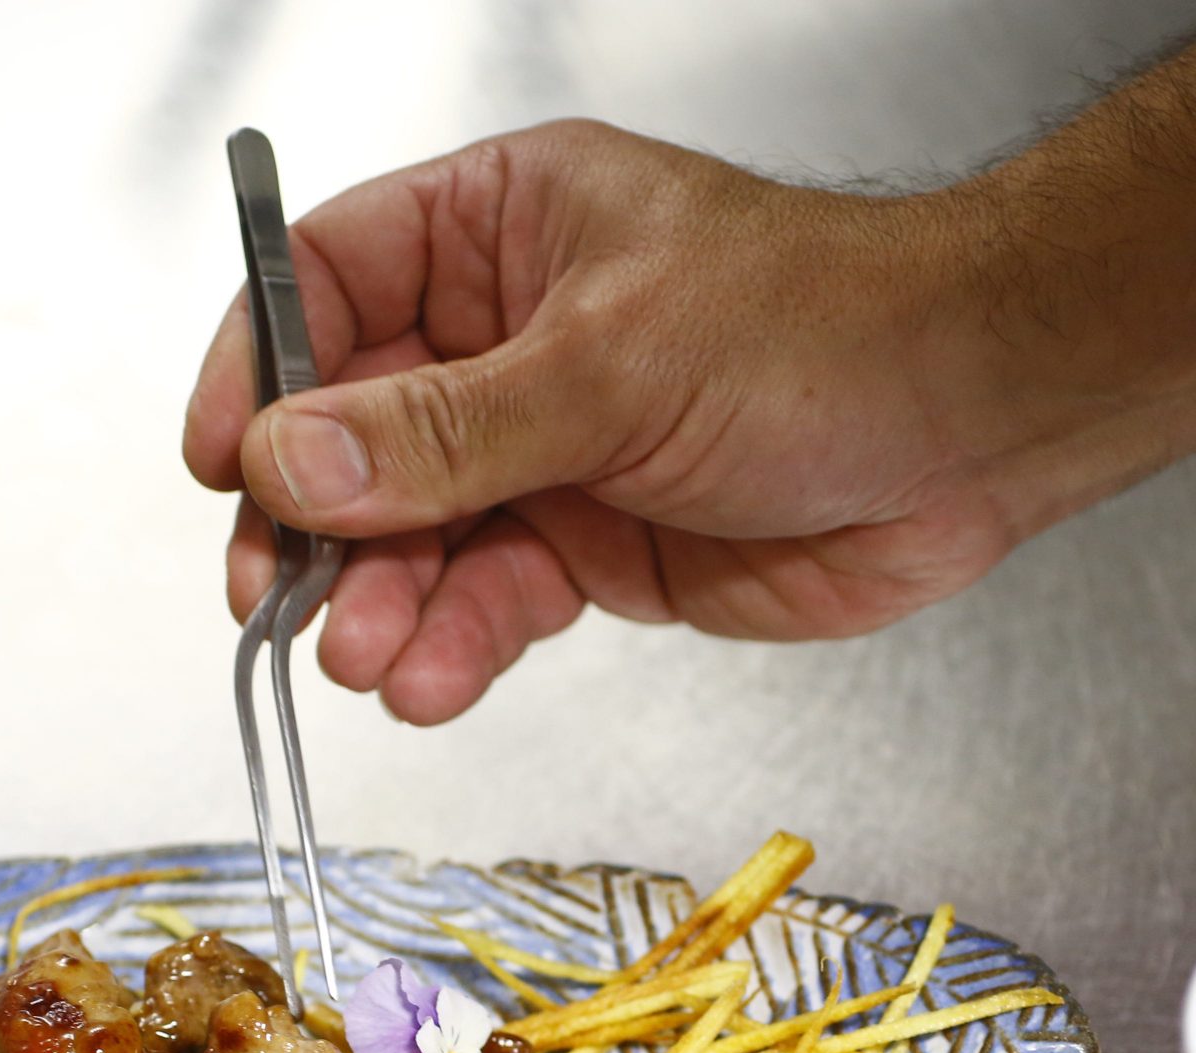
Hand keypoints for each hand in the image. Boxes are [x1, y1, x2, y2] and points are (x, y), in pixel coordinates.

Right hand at [183, 1, 1195, 725]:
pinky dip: (451, 645)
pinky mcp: (587, 545)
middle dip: (313, 523)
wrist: (974, 430)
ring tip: (368, 656)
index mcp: (501, 229)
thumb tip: (293, 464)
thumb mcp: (614, 366)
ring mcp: (543, 447)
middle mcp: (506, 337)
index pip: (328, 281)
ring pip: (412, 534)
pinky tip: (429, 680)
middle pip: (349, 431)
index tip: (221, 459)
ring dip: (380, 603)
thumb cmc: (831, 330)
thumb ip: (446, 430)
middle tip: (276, 595)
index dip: (260, 369)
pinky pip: (485, 599)